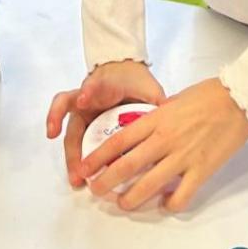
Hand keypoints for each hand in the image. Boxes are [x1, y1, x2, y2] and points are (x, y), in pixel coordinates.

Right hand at [46, 60, 164, 187]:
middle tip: (80, 163)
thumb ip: (157, 100)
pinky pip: (73, 140)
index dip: (88, 91)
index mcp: (105, 85)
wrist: (123, 69)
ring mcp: (81, 112)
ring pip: (71, 132)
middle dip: (75, 139)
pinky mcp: (82, 124)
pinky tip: (76, 175)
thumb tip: (176, 118)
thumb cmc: (134, 80)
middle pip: (74, 116)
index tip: (85, 100)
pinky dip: (72, 157)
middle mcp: (86, 98)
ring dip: (71, 156)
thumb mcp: (147, 86)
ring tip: (77, 178)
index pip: (93, 85)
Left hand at [80, 77, 247, 212]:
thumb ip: (157, 117)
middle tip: (96, 191)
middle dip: (106, 182)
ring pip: (148, 185)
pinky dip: (168, 204)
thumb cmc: (210, 95)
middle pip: (126, 166)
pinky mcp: (202, 170)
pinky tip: (164, 203)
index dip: (97, 157)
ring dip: (130, 199)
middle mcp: (165, 139)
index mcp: (157, 119)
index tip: (86, 167)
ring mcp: (183, 157)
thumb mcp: (175, 101)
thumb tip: (142, 133)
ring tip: (124, 203)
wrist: (241, 98)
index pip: (118, 141)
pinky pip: (180, 196)